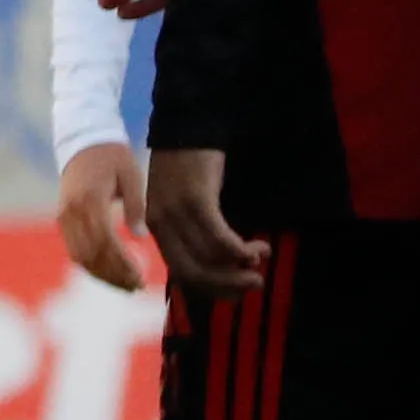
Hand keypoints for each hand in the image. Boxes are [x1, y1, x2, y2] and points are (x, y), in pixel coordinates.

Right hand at [54, 141, 149, 293]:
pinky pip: (74, 250)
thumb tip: (140, 236)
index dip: (122, 263)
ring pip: (80, 257)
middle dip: (114, 275)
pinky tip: (109, 273)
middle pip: (91, 254)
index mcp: (90, 199)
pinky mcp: (62, 219)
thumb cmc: (112, 157)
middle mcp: (72, 211)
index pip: (105, 241)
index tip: (140, 276)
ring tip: (125, 285)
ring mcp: (63, 216)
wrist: (83, 141)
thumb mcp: (131, 176)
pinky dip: (91, 266)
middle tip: (137, 286)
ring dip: (102, 275)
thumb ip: (136, 206)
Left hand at [142, 143, 264, 296]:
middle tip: (255, 284)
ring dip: (241, 265)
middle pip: (194, 272)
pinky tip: (257, 248)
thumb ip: (194, 230)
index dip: (211, 288)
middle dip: (227, 285)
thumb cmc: (191, 166)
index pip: (181, 273)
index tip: (237, 293)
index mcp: (157, 228)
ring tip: (262, 257)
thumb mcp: (185, 202)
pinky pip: (219, 237)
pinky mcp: (196, 199)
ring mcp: (177, 212)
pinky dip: (240, 250)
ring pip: (209, 257)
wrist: (188, 125)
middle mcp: (162, 224)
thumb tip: (222, 263)